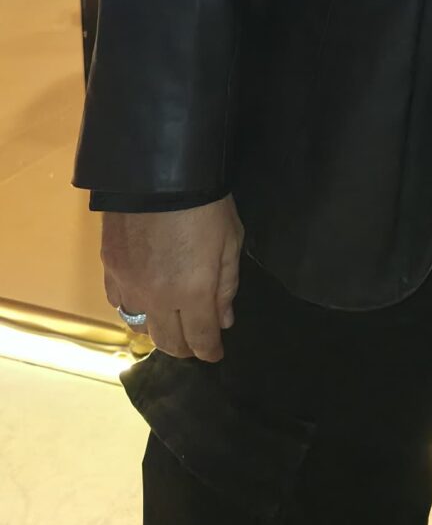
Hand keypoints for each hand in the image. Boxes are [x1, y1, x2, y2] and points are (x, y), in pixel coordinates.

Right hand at [101, 198, 244, 362]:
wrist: (159, 171)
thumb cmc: (205, 203)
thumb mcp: (230, 241)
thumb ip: (226, 285)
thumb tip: (224, 320)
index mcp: (193, 292)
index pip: (200, 339)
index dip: (209, 351)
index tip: (215, 353)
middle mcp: (157, 297)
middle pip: (168, 341)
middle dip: (185, 347)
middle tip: (196, 342)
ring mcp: (129, 283)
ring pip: (139, 326)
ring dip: (157, 329)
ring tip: (170, 322)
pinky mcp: (109, 266)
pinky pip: (118, 301)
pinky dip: (132, 307)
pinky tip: (143, 300)